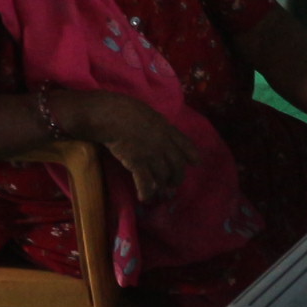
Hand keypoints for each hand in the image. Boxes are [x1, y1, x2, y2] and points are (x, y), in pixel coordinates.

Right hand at [82, 91, 200, 201]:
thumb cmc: (124, 109)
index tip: (196, 162)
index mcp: (166, 128)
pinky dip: (146, 192)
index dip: (191, 154)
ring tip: (158, 191)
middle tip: (173, 184)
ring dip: (162, 185)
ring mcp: (151, 153)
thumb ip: (156, 124)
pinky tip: (144, 197)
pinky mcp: (138, 163)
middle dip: (177, 177)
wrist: (110, 115)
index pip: (184, 143)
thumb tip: (159, 129)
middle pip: (177, 164)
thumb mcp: (147, 113)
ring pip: (163, 175)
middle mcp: (163, 143)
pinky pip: (146, 182)